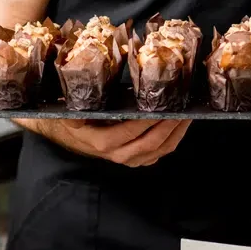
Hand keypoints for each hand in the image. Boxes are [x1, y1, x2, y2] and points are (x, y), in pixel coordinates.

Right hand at [14, 117, 191, 166]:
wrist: (63, 132)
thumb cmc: (71, 116)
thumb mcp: (71, 110)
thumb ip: (81, 104)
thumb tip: (88, 90)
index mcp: (102, 142)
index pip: (131, 132)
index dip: (150, 122)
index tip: (164, 107)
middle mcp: (116, 154)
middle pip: (151, 145)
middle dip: (171, 128)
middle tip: (184, 110)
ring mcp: (127, 159)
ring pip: (158, 152)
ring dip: (176, 135)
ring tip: (187, 116)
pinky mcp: (133, 158)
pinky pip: (158, 154)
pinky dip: (172, 141)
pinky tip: (180, 126)